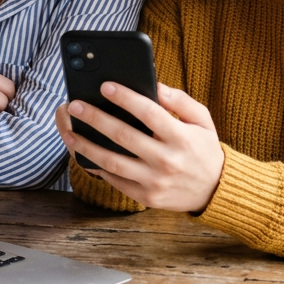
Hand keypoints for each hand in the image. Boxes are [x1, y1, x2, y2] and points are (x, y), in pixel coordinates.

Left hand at [55, 82, 224, 212]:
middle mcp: (166, 160)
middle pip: (123, 136)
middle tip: (75, 105)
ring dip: (86, 145)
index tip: (105, 86)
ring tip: (68, 131)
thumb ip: (180, 101)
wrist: (215, 191)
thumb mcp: (202, 120)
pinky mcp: (146, 197)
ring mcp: (155, 182)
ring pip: (112, 162)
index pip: (149, 113)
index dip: (125, 98)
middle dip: (95, 118)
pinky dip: (97, 167)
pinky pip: (115, 181)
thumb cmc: (204, 149)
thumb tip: (154, 85)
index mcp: (181, 138)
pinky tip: (82, 153)